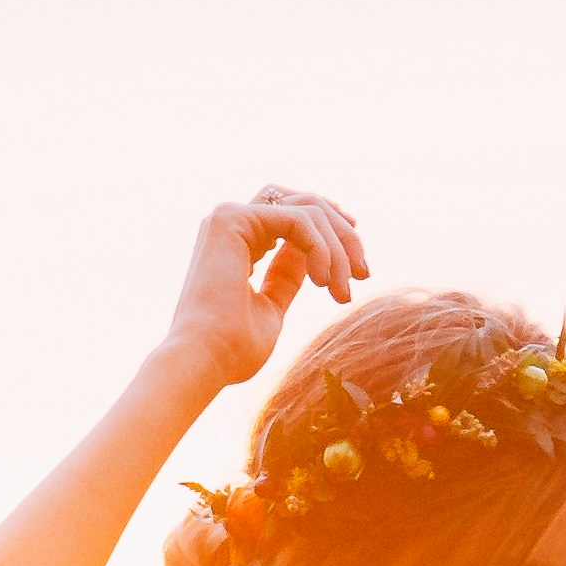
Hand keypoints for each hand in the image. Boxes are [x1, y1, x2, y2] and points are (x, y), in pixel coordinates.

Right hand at [155, 185, 367, 385]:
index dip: (333, 233)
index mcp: (235, 242)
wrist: (202, 361)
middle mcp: (230, 223)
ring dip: (337, 247)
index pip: (293, 217)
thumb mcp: (272, 307)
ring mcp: (228, 216)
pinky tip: (322, 280)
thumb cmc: (232, 350)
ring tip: (341, 290)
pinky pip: (298, 219)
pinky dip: (320, 247)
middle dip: (343, 236)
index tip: (360, 268)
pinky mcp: (232, 218)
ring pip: (307, 208)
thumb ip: (287, 276)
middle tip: (363, 273)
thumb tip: (312, 256)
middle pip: (305, 204)